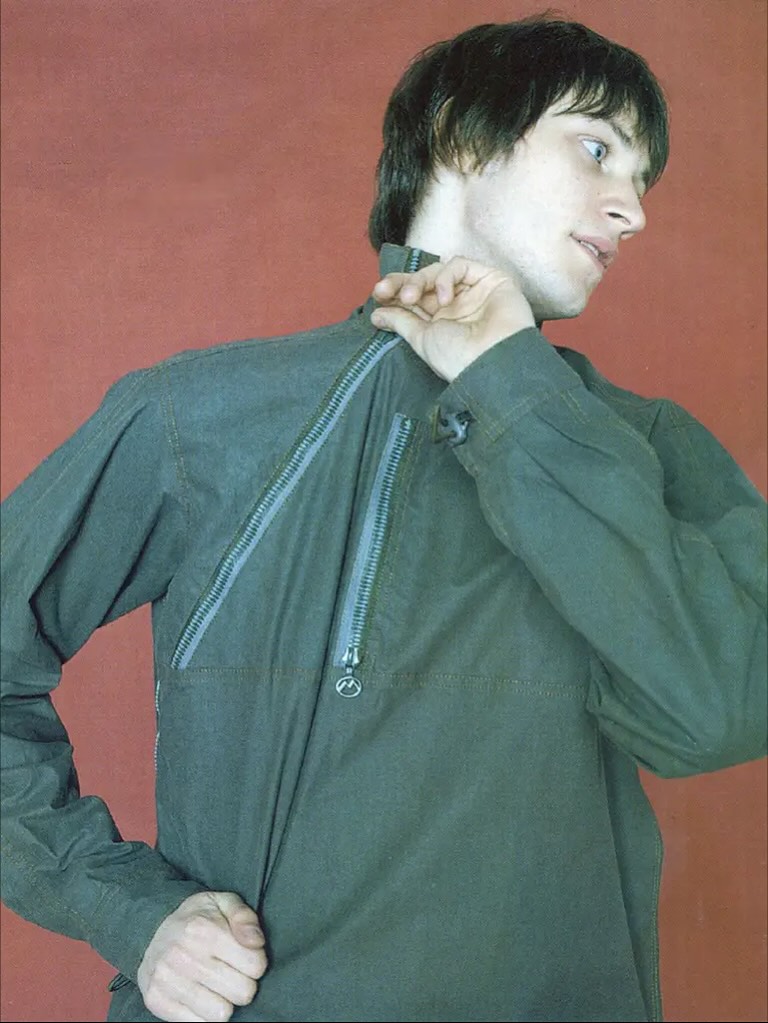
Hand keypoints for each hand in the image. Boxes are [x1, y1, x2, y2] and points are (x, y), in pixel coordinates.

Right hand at [137, 891, 267, 1021]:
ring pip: (222, 1013)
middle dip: (244, 984)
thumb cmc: (198, 919)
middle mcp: (183, 955)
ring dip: (225, 1002)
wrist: (151, 929)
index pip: (255, 965)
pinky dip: (205, 1014)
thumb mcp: (223, 903)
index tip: (246, 957)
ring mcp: (167, 980)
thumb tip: (257, 943)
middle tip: (233, 973)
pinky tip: (202, 996)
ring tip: (218, 986)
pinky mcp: (156, 1000)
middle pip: (242, 992)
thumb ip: (245, 918)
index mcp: (204, 929)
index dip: (257, 963)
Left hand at [370, 256, 534, 380]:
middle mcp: (456, 306)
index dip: (395, 292)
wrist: (493, 361)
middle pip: (423, 282)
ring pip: (438, 271)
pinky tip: (445, 298)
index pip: (414, 299)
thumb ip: (401, 322)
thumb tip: (376, 315)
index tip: (378, 295)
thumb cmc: (459, 358)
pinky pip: (461, 265)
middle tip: (384, 291)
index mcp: (440, 323)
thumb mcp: (422, 340)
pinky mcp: (489, 279)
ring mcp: (473, 292)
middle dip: (401, 283)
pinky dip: (446, 277)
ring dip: (419, 280)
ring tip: (410, 297)